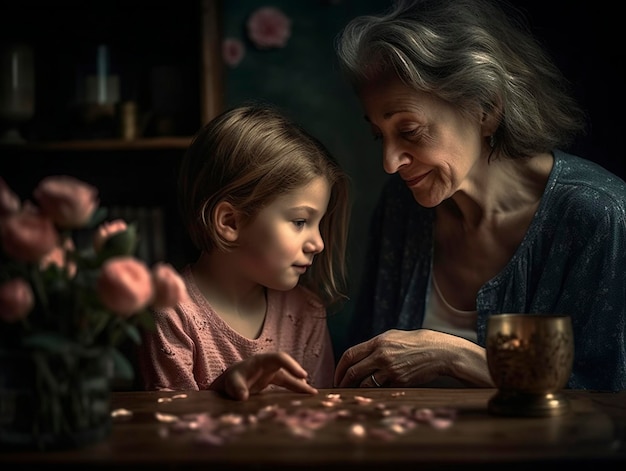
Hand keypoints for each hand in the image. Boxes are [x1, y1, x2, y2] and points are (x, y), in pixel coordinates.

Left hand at [210, 352, 318, 399]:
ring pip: (289, 375)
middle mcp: (268, 365)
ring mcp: (271, 372)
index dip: (292, 366)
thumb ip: (237, 388)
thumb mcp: (232, 383)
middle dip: (298, 374)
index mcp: (261, 361)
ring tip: (311, 393)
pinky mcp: (271, 380)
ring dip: (299, 383)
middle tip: (309, 387)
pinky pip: (286, 383)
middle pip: (287, 366)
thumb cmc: (230, 380)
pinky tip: (303, 395)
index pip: (280, 358)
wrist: (227, 384)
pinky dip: (295, 388)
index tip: (302, 375)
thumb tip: (243, 397)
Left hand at [333, 328, 493, 387]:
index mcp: (378, 342)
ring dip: (357, 390)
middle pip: (354, 372)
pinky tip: (374, 393)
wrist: (438, 352)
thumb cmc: (414, 343)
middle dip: (343, 382)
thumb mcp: (392, 337)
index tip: (337, 376)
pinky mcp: (400, 382)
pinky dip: (376, 391)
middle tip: (340, 388)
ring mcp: (391, 370)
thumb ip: (374, 346)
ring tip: (354, 392)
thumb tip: (356, 358)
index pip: (350, 355)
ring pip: (366, 384)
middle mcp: (382, 356)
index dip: (339, 368)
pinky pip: (382, 389)